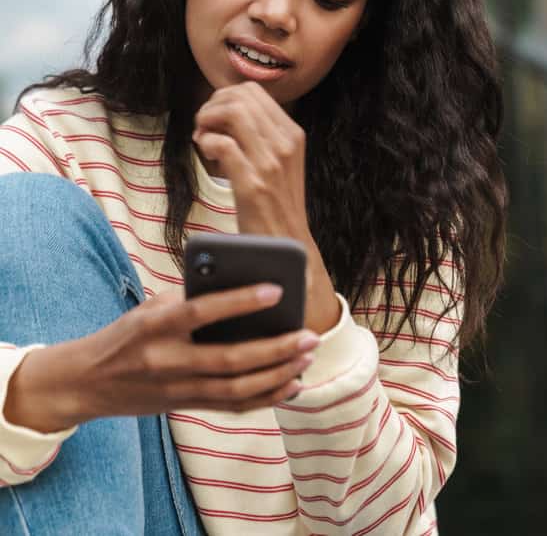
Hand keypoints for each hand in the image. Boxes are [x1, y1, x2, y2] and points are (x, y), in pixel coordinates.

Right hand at [5, 285, 317, 432]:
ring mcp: (176, 389)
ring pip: (236, 390)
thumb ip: (191, 299)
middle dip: (276, 350)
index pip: (201, 312)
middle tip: (309, 336)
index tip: (277, 291)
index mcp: (153, 327)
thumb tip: (243, 288)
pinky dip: (266, 397)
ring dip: (278, 375)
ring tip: (306, 357)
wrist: (87, 382)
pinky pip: (232, 407)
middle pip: (229, 360)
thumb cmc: (128, 335)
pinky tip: (291, 384)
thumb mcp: (150, 308)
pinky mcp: (184, 406)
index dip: (240, 302)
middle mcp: (166, 361)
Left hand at [192, 82, 341, 332]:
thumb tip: (228, 110)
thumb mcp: (280, 162)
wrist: (286, 245)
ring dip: (207, 121)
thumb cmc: (276, 204)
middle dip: (212, 106)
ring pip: (232, 113)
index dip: (225, 98)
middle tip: (204, 128)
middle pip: (240, 97)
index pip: (253, 92)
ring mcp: (271, 163)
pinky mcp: (253, 183)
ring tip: (203, 140)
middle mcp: (286, 144)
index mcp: (293, 134)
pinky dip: (207, 143)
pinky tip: (207, 155)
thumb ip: (262, 135)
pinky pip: (222, 144)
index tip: (215, 119)